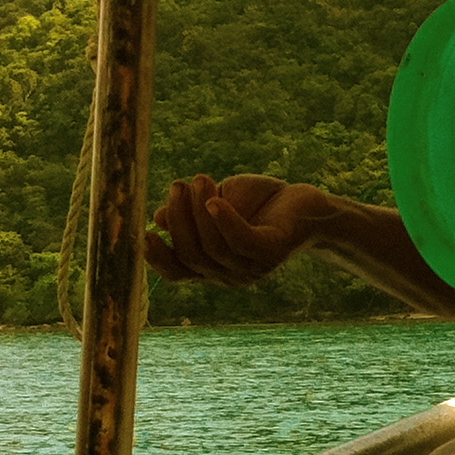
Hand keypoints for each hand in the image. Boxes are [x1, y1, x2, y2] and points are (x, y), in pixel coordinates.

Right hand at [144, 174, 338, 286]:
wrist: (310, 205)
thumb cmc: (262, 204)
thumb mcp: (219, 202)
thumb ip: (192, 211)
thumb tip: (156, 217)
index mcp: (213, 266)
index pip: (178, 272)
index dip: (157, 257)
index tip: (144, 230)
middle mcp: (230, 274)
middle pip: (192, 256)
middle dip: (179, 219)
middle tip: (178, 185)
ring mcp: (252, 268)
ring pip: (213, 247)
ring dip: (199, 212)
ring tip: (199, 180)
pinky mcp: (272, 253)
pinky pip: (242, 241)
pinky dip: (225, 221)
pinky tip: (215, 199)